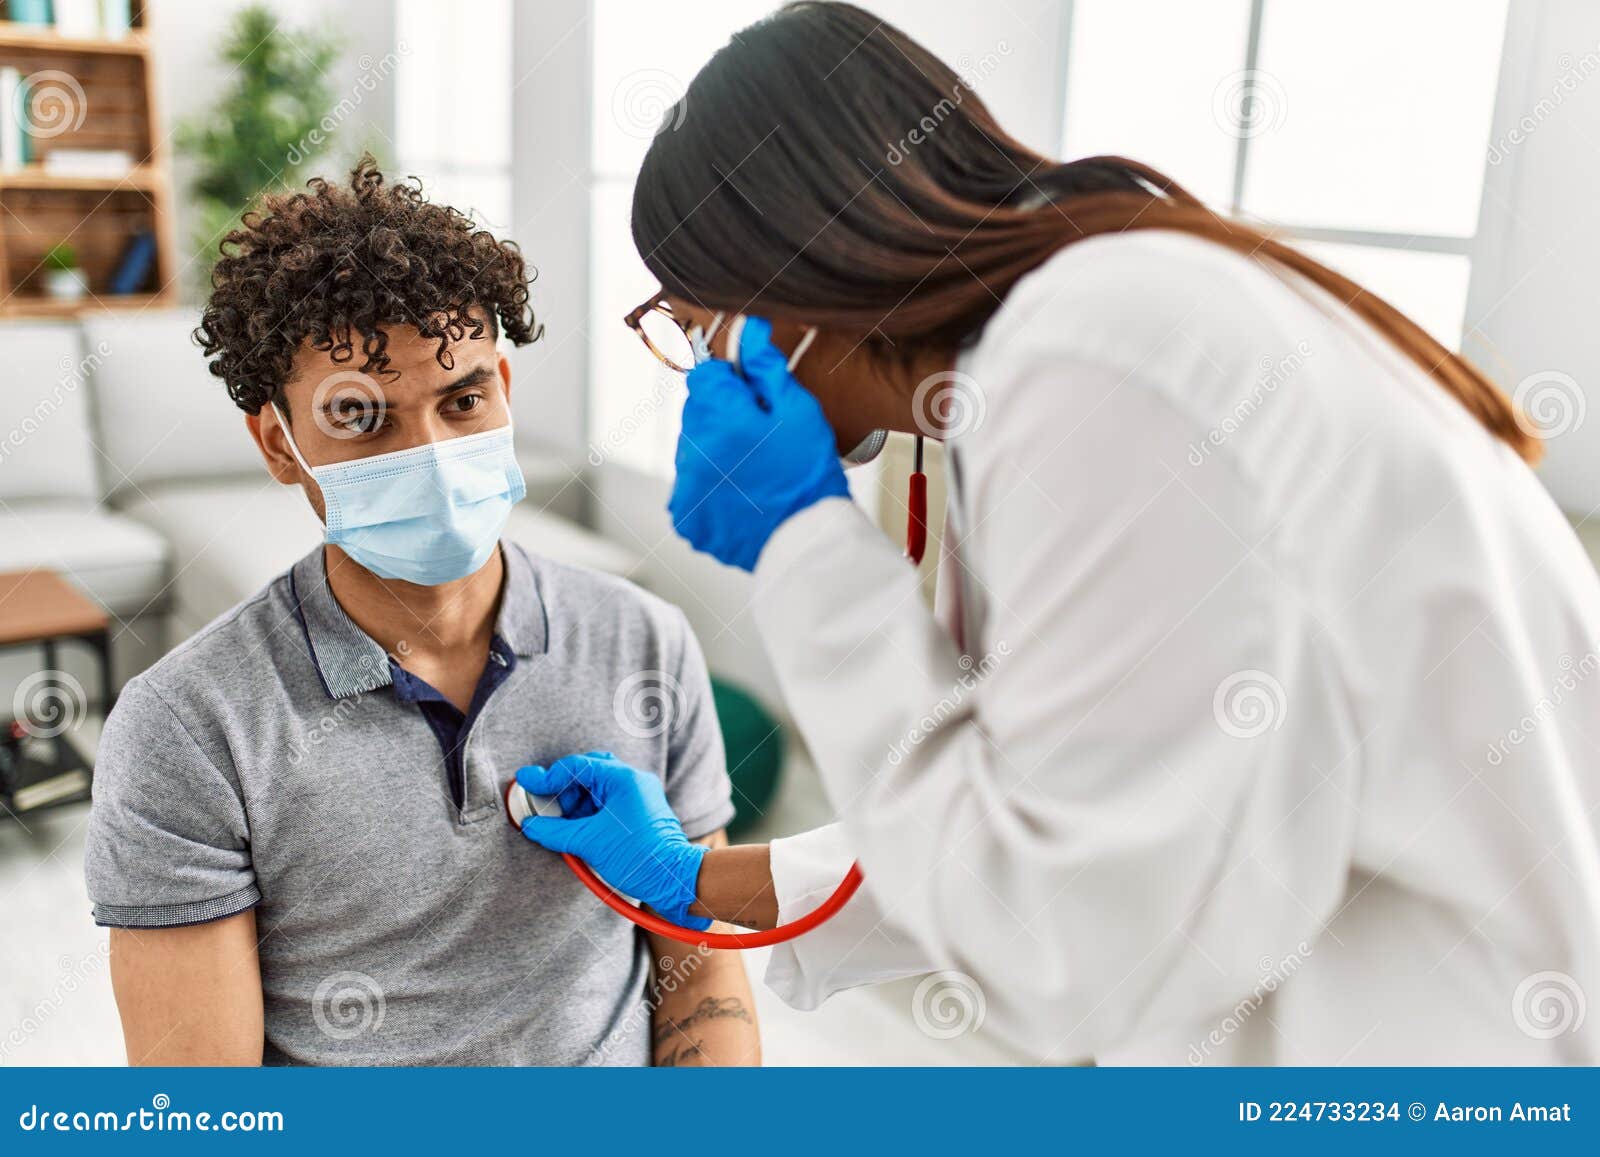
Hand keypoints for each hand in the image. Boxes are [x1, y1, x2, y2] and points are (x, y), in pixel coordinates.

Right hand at [516, 751, 710, 930]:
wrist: (673, 880)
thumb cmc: (637, 857)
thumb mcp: (589, 843)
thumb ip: (555, 831)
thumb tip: (531, 825)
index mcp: (624, 779)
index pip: (577, 767)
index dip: (548, 777)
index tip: (526, 782)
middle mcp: (633, 781)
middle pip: (588, 772)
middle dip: (564, 789)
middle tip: (548, 807)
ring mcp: (639, 795)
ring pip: (597, 788)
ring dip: (576, 802)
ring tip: (563, 825)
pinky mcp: (639, 812)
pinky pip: (607, 803)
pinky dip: (589, 813)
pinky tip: (577, 830)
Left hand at [669, 316, 849, 570]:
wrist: (808, 542)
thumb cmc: (809, 473)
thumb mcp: (798, 411)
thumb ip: (765, 368)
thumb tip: (748, 325)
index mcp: (720, 418)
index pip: (704, 377)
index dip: (732, 384)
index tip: (754, 403)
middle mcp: (693, 452)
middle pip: (697, 413)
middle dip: (723, 418)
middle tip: (761, 443)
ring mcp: (685, 488)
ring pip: (692, 450)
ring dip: (715, 453)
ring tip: (753, 473)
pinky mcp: (686, 517)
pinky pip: (690, 486)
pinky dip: (710, 488)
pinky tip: (741, 496)